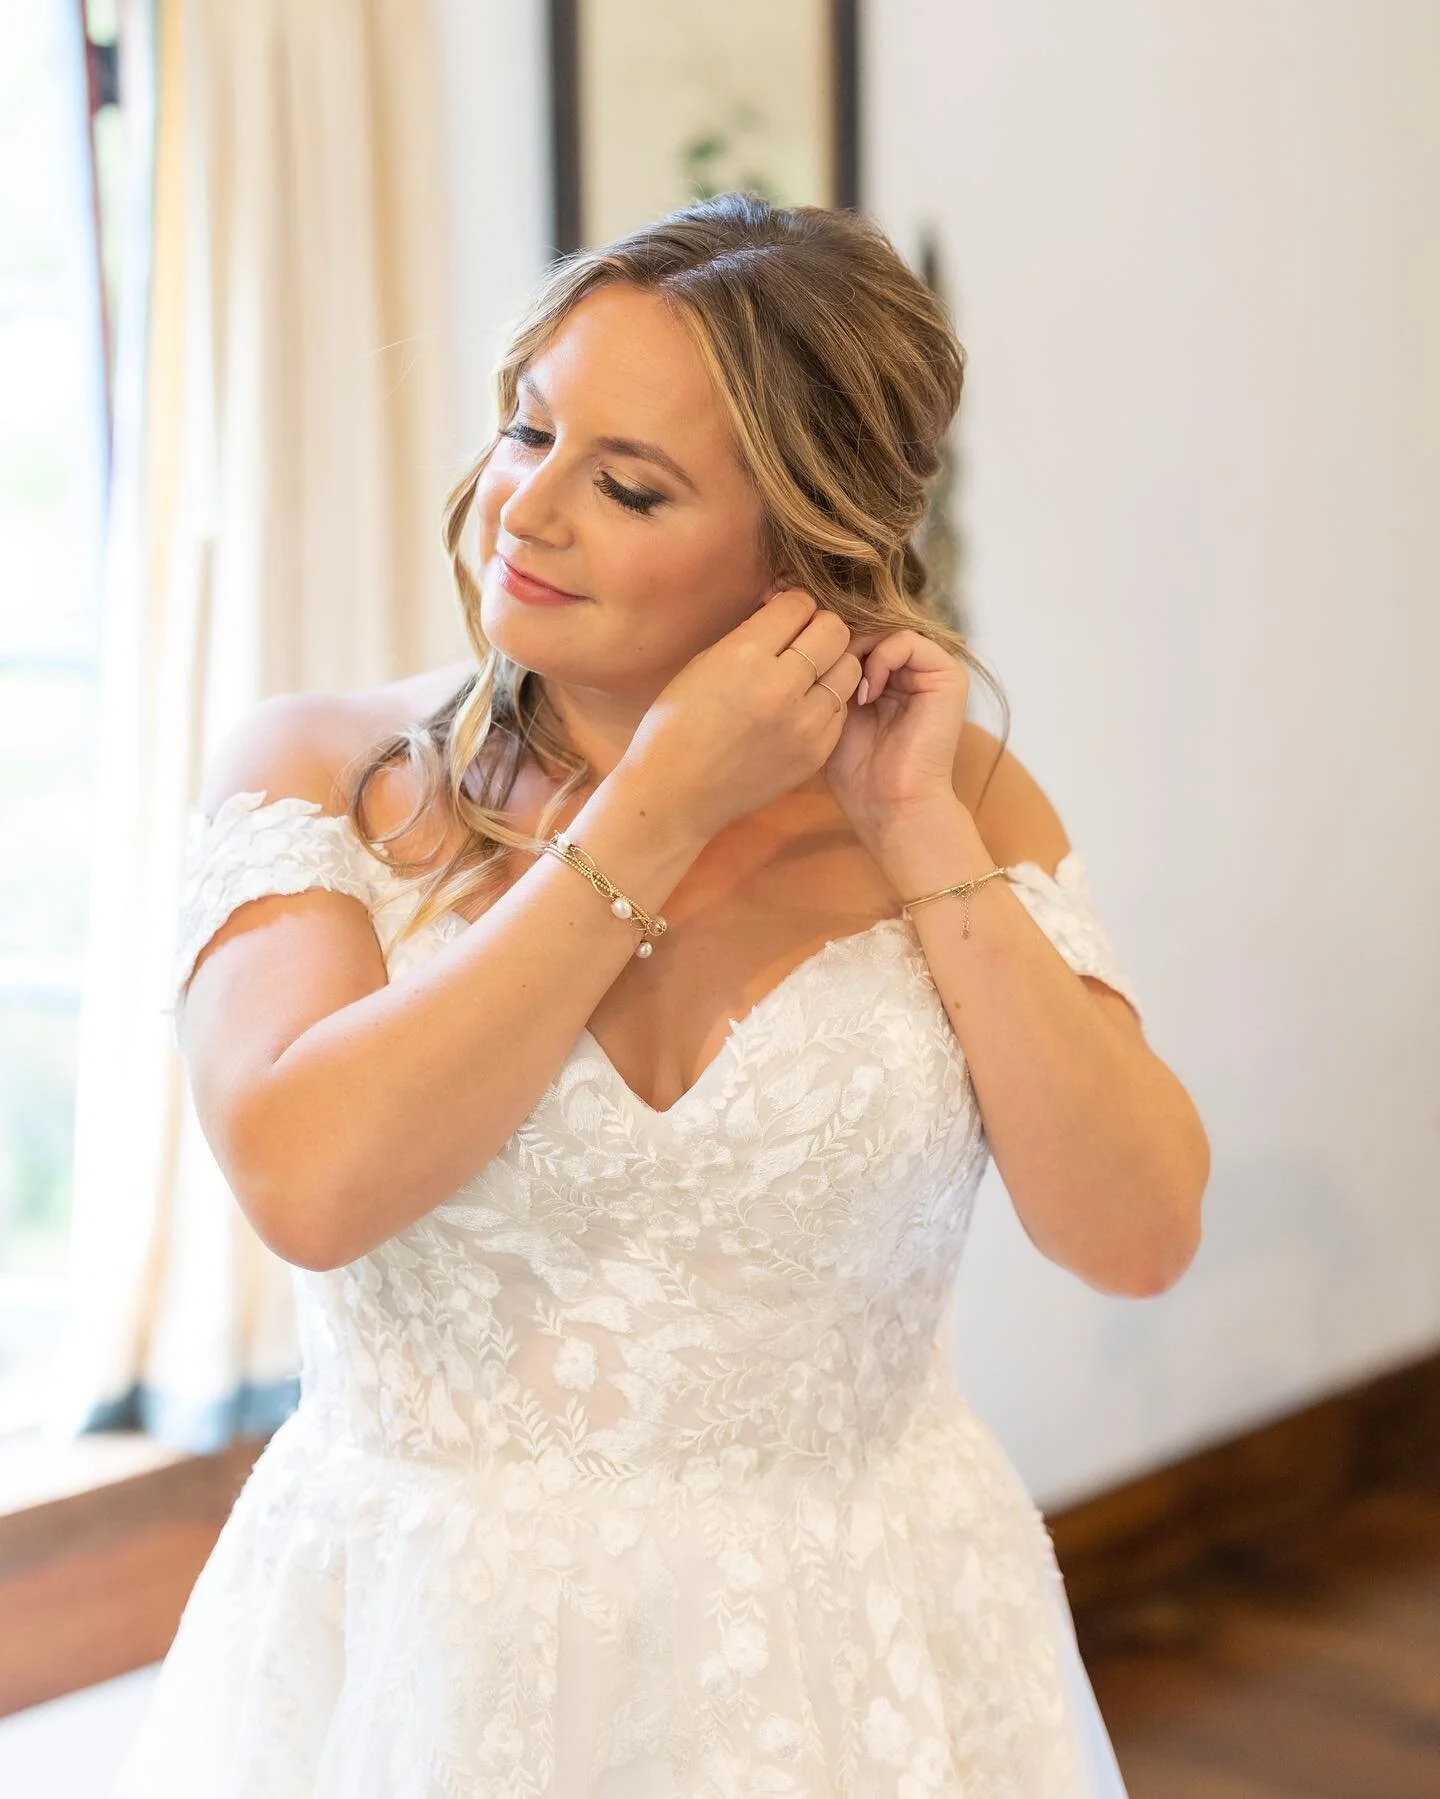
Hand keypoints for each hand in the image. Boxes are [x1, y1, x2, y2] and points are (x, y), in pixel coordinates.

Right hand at [620, 588, 863, 839]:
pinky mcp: (817, 752)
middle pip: (835, 629)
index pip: (799, 604)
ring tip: (806, 676)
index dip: (791, 605)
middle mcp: (782, 686)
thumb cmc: (678, 723)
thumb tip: (784, 607)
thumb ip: (751, 633)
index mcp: (746, 656)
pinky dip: (826, 702)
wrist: (677, 792)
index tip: (781, 617)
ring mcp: (805, 723)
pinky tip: (802, 709)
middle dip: (818, 627)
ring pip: (849, 668)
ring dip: (831, 664)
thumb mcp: (705, 662)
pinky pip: (841, 709)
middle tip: (800, 642)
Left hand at [822, 626, 970, 855]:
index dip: (824, 634)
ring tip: (844, 689)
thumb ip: (826, 671)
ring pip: (884, 629)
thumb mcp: (829, 709)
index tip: (800, 650)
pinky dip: (881, 659)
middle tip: (814, 657)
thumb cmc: (856, 771)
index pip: (854, 633)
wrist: (891, 806)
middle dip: (837, 637)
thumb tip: (803, 628)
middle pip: (868, 626)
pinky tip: (866, 693)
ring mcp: (930, 670)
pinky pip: (906, 640)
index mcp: (885, 675)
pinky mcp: (948, 675)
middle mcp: (909, 669)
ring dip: (857, 651)